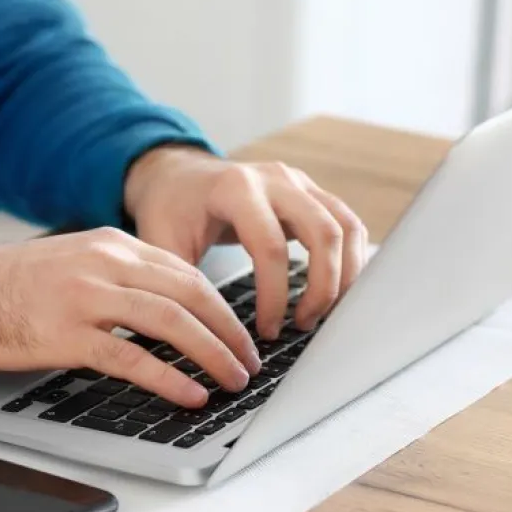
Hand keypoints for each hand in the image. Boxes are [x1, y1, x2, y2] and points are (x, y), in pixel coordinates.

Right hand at [0, 230, 260, 407]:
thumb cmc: (4, 285)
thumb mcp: (70, 264)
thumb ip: (115, 279)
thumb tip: (161, 312)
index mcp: (110, 244)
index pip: (186, 272)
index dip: (222, 306)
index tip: (240, 332)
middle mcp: (105, 262)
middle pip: (191, 293)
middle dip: (230, 331)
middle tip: (250, 362)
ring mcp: (85, 295)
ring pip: (172, 321)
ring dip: (212, 353)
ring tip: (233, 380)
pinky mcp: (64, 332)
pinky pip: (131, 356)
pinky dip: (169, 377)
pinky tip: (189, 393)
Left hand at [124, 146, 367, 335]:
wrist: (179, 175)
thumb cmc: (169, 209)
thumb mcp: (161, 242)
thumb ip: (181, 282)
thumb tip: (202, 336)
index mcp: (235, 188)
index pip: (270, 247)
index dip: (275, 295)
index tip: (267, 330)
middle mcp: (275, 178)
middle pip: (323, 232)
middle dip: (322, 287)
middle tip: (304, 325)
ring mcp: (298, 182)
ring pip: (346, 227)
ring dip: (345, 276)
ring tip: (323, 314)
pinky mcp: (311, 193)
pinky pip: (348, 224)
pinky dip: (350, 260)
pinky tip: (336, 292)